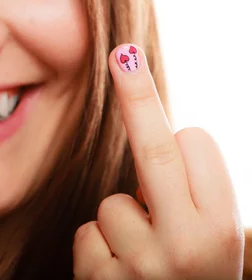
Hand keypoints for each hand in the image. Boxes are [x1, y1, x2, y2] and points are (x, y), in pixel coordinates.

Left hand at [73, 44, 243, 278]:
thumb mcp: (215, 246)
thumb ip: (194, 199)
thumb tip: (163, 136)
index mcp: (224, 229)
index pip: (195, 145)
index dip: (182, 140)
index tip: (159, 93)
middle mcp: (189, 247)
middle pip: (154, 150)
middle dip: (138, 97)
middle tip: (122, 54)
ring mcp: (143, 267)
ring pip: (113, 203)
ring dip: (123, 224)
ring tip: (145, 260)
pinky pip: (89, 236)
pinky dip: (99, 250)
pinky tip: (120, 277)